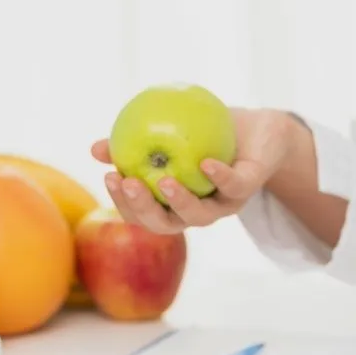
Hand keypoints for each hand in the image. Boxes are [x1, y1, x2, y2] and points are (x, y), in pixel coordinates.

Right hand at [91, 108, 293, 233]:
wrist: (261, 130)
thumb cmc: (208, 133)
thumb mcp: (168, 131)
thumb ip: (134, 141)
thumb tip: (95, 149)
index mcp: (175, 202)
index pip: (143, 214)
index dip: (124, 204)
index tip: (108, 177)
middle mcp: (199, 210)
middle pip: (167, 225)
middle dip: (145, 210)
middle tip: (128, 184)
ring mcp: (225, 203)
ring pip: (201, 216)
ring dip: (180, 202)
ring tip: (165, 181)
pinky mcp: (249, 188)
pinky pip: (234, 187)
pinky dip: (219, 177)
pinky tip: (205, 163)